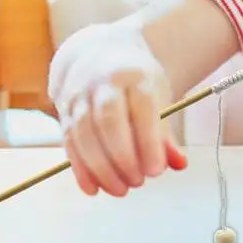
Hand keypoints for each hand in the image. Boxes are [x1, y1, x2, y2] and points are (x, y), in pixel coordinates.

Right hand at [48, 24, 187, 197]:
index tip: (157, 170)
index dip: (148, 143)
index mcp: (134, 75)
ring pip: (83, 135)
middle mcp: (102, 83)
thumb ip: (166, 132)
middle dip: (123, 158)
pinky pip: (68, 144)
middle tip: (139, 182)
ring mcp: (78, 96)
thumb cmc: (135, 80)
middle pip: (108, 122)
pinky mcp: (62, 111)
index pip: (141, 110)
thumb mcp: (157, 94)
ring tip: (121, 189)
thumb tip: (180, 164)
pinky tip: (94, 188)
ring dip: (101, 169)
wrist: (96, 52)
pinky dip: (80, 170)